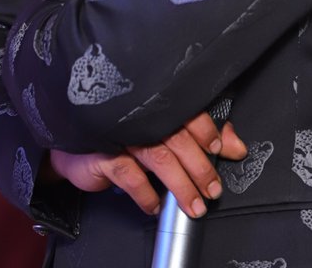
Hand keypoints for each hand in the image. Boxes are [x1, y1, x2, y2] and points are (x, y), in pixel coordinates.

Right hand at [47, 112, 246, 218]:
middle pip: (178, 138)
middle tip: (214, 189)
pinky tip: (155, 205)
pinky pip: (130, 175)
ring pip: (159, 157)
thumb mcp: (162, 133)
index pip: (189, 110)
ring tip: (194, 206)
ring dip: (181, 185)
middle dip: (201, 167)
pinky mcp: (103, 154)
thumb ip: (200, 135)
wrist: (75, 145)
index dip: (207, 129)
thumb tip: (235, 144)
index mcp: (159, 105)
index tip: (221, 149)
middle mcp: (142, 116)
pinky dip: (146, 194)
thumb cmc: (123, 135)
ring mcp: (122, 133)